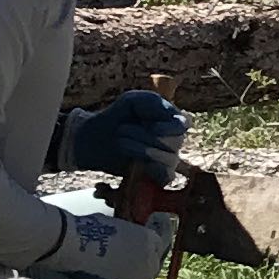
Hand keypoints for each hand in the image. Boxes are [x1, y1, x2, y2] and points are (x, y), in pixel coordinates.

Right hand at [50, 202, 177, 278]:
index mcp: (149, 237)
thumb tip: (120, 238)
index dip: (144, 257)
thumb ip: (125, 234)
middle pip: (152, 270)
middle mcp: (151, 256)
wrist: (74, 243)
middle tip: (127, 278)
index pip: (156, 250)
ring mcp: (143, 276)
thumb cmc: (86, 230)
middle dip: (142, 274)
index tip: (135, 261)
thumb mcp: (114, 226)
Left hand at [61, 89, 190, 183]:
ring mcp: (166, 159)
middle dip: (146, 137)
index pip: (184, 124)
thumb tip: (171, 113)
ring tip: (120, 143)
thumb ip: (152, 101)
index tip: (152, 127)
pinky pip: (166, 177)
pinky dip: (152, 171)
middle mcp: (172, 140)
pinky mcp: (156, 175)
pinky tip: (135, 164)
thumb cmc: (116, 117)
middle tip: (121, 131)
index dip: (171, 127)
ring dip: (141, 149)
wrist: (94, 139)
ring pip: (168, 159)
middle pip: (175, 142)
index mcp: (170, 120)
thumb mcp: (131, 101)